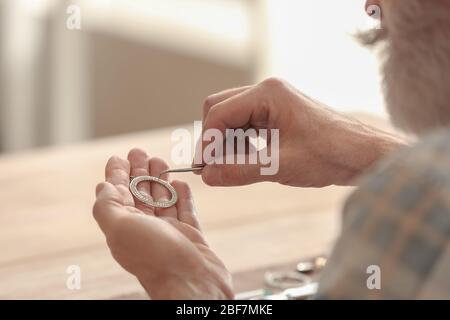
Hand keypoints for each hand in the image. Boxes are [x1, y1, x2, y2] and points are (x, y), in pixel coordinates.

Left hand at [93, 149, 232, 298]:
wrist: (193, 284)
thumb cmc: (156, 258)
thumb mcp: (121, 229)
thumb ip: (108, 207)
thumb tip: (103, 187)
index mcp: (125, 228)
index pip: (118, 195)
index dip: (116, 175)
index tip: (119, 157)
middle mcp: (146, 230)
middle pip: (141, 194)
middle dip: (139, 172)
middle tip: (141, 152)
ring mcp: (170, 233)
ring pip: (163, 200)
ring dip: (160, 179)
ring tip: (161, 161)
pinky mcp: (191, 236)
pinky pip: (185, 211)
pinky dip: (182, 196)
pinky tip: (180, 183)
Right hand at [198, 77, 404, 186]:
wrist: (363, 155)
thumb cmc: (329, 155)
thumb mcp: (279, 166)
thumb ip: (239, 171)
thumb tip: (206, 176)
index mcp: (267, 94)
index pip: (218, 114)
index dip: (206, 143)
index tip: (201, 169)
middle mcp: (267, 92)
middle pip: (220, 109)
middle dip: (214, 139)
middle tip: (213, 168)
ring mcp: (273, 102)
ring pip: (232, 118)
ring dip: (227, 143)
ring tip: (233, 168)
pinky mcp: (277, 114)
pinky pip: (247, 125)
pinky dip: (240, 143)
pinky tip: (248, 161)